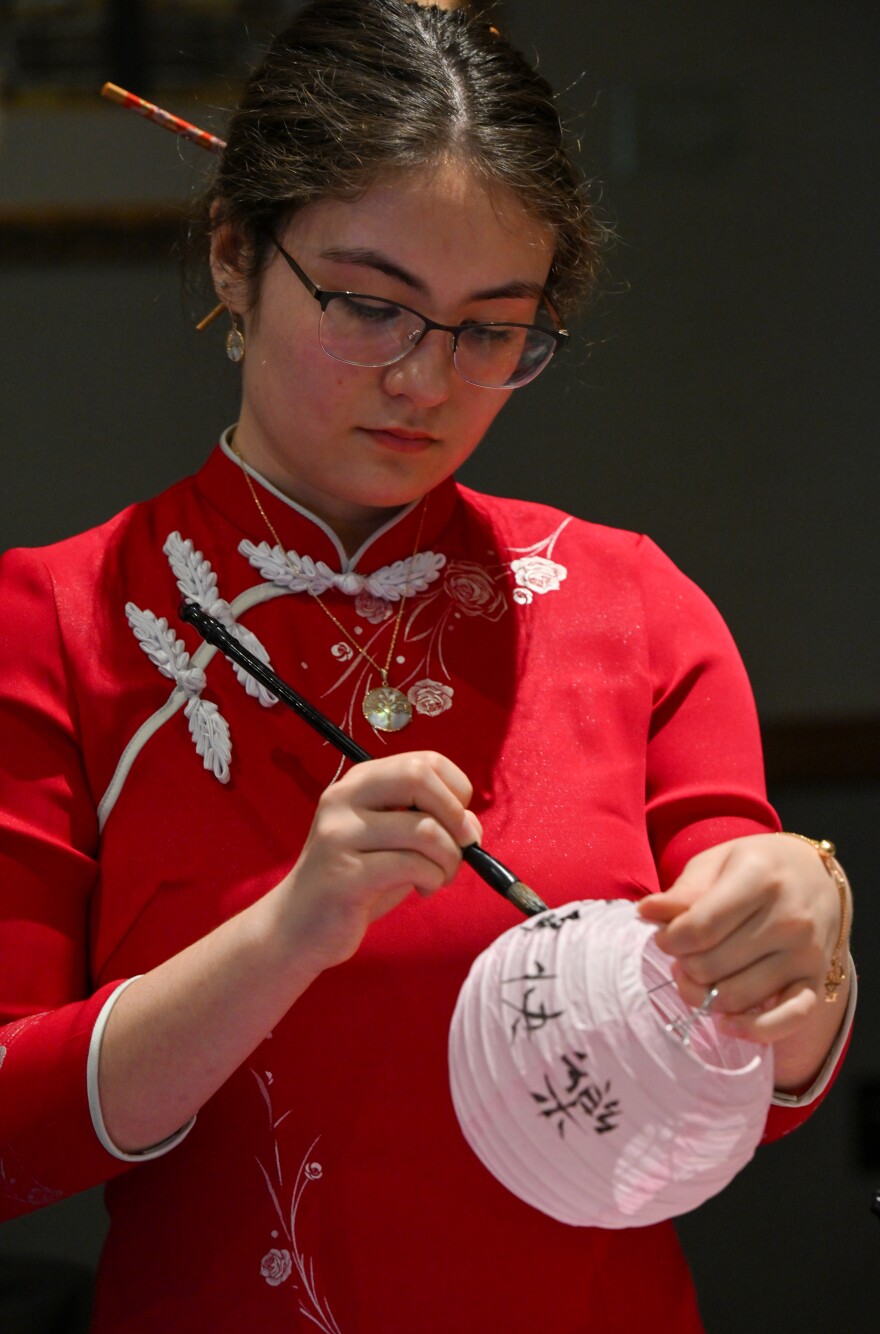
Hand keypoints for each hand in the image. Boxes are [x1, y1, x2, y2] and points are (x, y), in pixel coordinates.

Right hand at [273, 751, 481, 970]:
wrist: (297, 927)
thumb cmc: (356, 882)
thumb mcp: (393, 843)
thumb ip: (430, 824)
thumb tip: (471, 826)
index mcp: (359, 783)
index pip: (423, 761)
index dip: (455, 789)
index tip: (458, 822)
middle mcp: (344, 799)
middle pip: (418, 777)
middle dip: (455, 814)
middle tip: (462, 846)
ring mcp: (340, 835)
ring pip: (423, 829)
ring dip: (449, 858)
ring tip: (439, 877)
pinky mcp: (344, 874)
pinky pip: (411, 865)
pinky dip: (433, 878)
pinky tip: (424, 890)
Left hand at [637, 834, 846, 1044]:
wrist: (816, 876)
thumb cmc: (756, 866)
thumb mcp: (717, 862)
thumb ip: (683, 891)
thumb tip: (646, 912)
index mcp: (760, 879)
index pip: (699, 928)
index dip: (669, 940)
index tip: (664, 936)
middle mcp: (789, 918)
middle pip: (712, 966)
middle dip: (684, 964)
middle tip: (682, 953)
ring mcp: (805, 954)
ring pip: (736, 997)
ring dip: (704, 995)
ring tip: (697, 975)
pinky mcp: (815, 982)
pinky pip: (786, 1020)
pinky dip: (753, 1030)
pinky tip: (726, 1023)